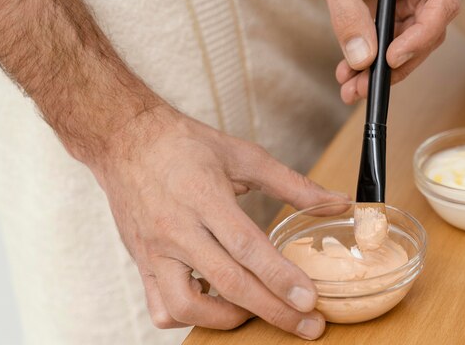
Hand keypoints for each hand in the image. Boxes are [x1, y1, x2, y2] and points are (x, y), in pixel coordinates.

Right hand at [90, 107, 348, 339]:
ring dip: (227, 319)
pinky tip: (214, 303)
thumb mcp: (244, 156)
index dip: (281, 278)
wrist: (125, 139)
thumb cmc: (185, 145)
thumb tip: (339, 203)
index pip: (247, 247)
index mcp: (205, 198)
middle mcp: (177, 230)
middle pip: (228, 284)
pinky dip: (191, 317)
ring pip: (187, 306)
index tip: (311, 301)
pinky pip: (160, 307)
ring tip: (257, 311)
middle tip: (309, 325)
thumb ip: (294, 184)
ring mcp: (155, 251)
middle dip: (274, 311)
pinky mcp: (141, 262)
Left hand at [321, 0, 459, 103]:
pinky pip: (385, 45)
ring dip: (377, 73)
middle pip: (425, 35)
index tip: (391, 59)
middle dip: (394, 67)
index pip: (442, 5)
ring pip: (404, 47)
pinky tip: (348, 75)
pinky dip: (367, 63)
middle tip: (366, 87)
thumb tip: (362, 58)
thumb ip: (349, 15)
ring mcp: (405, 4)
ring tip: (351, 88)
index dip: (421, 37)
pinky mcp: (388, 17)